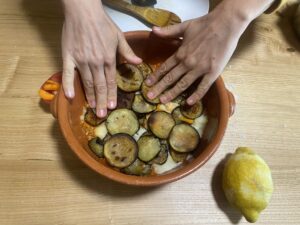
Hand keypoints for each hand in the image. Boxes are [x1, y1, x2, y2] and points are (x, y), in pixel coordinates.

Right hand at [61, 0, 141, 116]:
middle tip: (102, 114)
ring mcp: (81, 61)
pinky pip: (68, 74)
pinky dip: (68, 85)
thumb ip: (128, 52)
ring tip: (92, 109)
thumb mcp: (119, 36)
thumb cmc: (102, 23)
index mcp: (108, 59)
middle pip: (99, 86)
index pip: (110, 81)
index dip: (111, 94)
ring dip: (90, 97)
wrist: (83, 11)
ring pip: (87, 83)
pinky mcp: (69, 57)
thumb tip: (139, 63)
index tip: (112, 106)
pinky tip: (70, 97)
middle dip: (101, 101)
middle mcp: (96, 63)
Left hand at [145, 3, 250, 104]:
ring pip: (183, 84)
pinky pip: (203, 86)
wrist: (226, 24)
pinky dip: (196, 95)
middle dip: (159, 88)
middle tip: (149, 96)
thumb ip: (168, 31)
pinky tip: (189, 103)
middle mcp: (187, 63)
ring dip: (172, 93)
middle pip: (170, 78)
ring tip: (163, 101)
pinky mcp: (213, 72)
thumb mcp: (185, 26)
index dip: (155, 76)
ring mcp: (200, 69)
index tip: (147, 84)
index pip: (164, 67)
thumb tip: (153, 30)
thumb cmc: (206, 24)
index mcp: (181, 53)